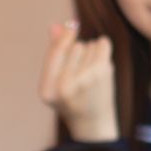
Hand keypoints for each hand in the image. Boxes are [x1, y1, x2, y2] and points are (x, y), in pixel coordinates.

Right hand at [38, 20, 117, 140]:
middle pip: (74, 47)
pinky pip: (102, 44)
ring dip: (91, 53)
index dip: (65, 36)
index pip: (55, 51)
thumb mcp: (55, 82)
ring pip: (89, 45)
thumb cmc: (72, 100)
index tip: (72, 26)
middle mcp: (63, 86)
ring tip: (91, 74)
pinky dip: (103, 48)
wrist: (93, 125)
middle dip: (79, 52)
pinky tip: (101, 62)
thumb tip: (54, 25)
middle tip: (81, 73)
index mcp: (47, 90)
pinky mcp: (101, 74)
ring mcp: (84, 80)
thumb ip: (54, 54)